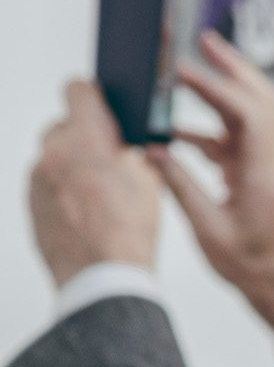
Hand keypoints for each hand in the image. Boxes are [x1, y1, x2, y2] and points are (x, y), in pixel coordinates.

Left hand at [28, 81, 161, 287]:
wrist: (102, 276)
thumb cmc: (129, 233)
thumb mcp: (149, 182)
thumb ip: (134, 152)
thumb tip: (131, 144)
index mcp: (87, 140)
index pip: (78, 90)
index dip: (92, 96)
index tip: (102, 106)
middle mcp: (54, 153)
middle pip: (64, 124)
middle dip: (84, 136)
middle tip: (108, 158)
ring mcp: (37, 177)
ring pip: (54, 155)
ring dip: (72, 163)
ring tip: (98, 191)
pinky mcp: (30, 200)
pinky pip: (46, 181)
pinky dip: (62, 187)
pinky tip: (85, 209)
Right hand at [151, 31, 273, 344]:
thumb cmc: (254, 267)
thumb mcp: (208, 229)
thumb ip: (180, 186)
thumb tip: (153, 151)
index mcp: (268, 174)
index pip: (248, 113)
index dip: (216, 87)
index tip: (183, 69)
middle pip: (262, 102)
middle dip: (234, 69)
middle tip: (205, 41)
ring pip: (255, 117)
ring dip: (227, 92)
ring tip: (188, 75)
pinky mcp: (267, 176)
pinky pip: (243, 141)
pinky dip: (215, 129)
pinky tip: (182, 132)